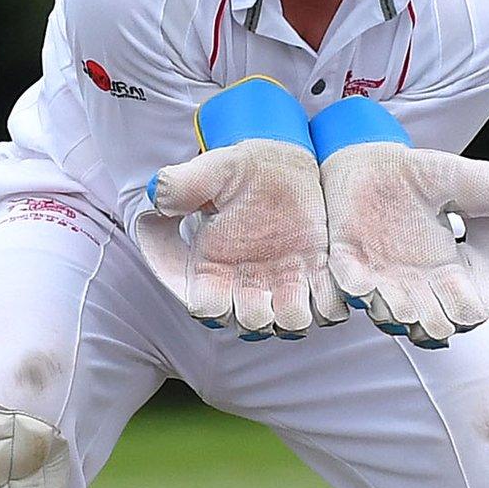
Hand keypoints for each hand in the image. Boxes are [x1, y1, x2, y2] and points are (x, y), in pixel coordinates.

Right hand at [134, 138, 344, 338]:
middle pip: (252, 324)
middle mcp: (247, 282)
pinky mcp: (315, 273)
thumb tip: (157, 196)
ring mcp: (283, 281)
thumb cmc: (239, 169)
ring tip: (299, 286)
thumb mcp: (210, 171)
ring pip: (290, 323)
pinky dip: (331, 303)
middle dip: (259, 314)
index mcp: (214, 266)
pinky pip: (327, 306)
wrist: (280, 162)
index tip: (221, 281)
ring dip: (296, 314)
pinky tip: (328, 279)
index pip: (207, 308)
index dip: (213, 306)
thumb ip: (180, 185)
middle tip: (268, 287)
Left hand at [320, 143, 488, 348]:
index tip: (468, 302)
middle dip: (430, 321)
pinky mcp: (347, 262)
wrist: (366, 163)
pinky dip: (356, 287)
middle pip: (430, 325)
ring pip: (388, 315)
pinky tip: (363, 279)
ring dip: (393, 309)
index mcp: (445, 267)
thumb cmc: (411, 175)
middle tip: (427, 303)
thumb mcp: (451, 175)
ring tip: (396, 293)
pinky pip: (349, 286)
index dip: (469, 313)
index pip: (465, 310)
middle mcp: (414, 280)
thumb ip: (485, 185)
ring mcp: (380, 276)